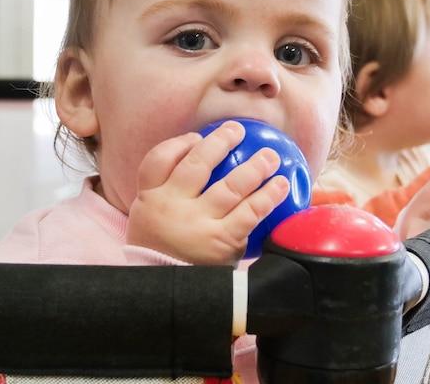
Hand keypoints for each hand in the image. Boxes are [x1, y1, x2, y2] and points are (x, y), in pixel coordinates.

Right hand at [126, 120, 289, 264]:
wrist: (169, 298)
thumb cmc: (165, 254)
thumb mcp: (150, 223)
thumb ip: (166, 196)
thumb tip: (197, 160)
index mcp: (149, 199)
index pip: (157, 161)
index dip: (178, 144)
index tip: (196, 138)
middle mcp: (171, 207)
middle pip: (196, 164)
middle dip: (220, 143)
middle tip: (237, 130)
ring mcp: (196, 224)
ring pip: (229, 186)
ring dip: (254, 167)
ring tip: (270, 156)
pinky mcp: (220, 241)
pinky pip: (249, 212)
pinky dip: (267, 196)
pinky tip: (280, 185)